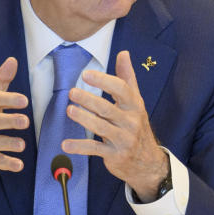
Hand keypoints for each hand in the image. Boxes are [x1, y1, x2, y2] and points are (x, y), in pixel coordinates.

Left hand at [62, 50, 168, 201]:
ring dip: (84, 119)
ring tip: (69, 110)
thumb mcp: (136, 101)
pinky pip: (95, 150)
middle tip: (72, 91)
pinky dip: (80, 147)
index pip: (121, 90)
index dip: (104, 81)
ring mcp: (123, 139)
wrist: (147, 161)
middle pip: (108, 108)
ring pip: (101, 128)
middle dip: (89, 100)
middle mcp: (131, 122)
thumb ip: (127, 77)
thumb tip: (123, 53)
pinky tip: (65, 144)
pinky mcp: (114, 155)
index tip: (86, 74)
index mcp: (135, 105)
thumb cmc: (137, 126)